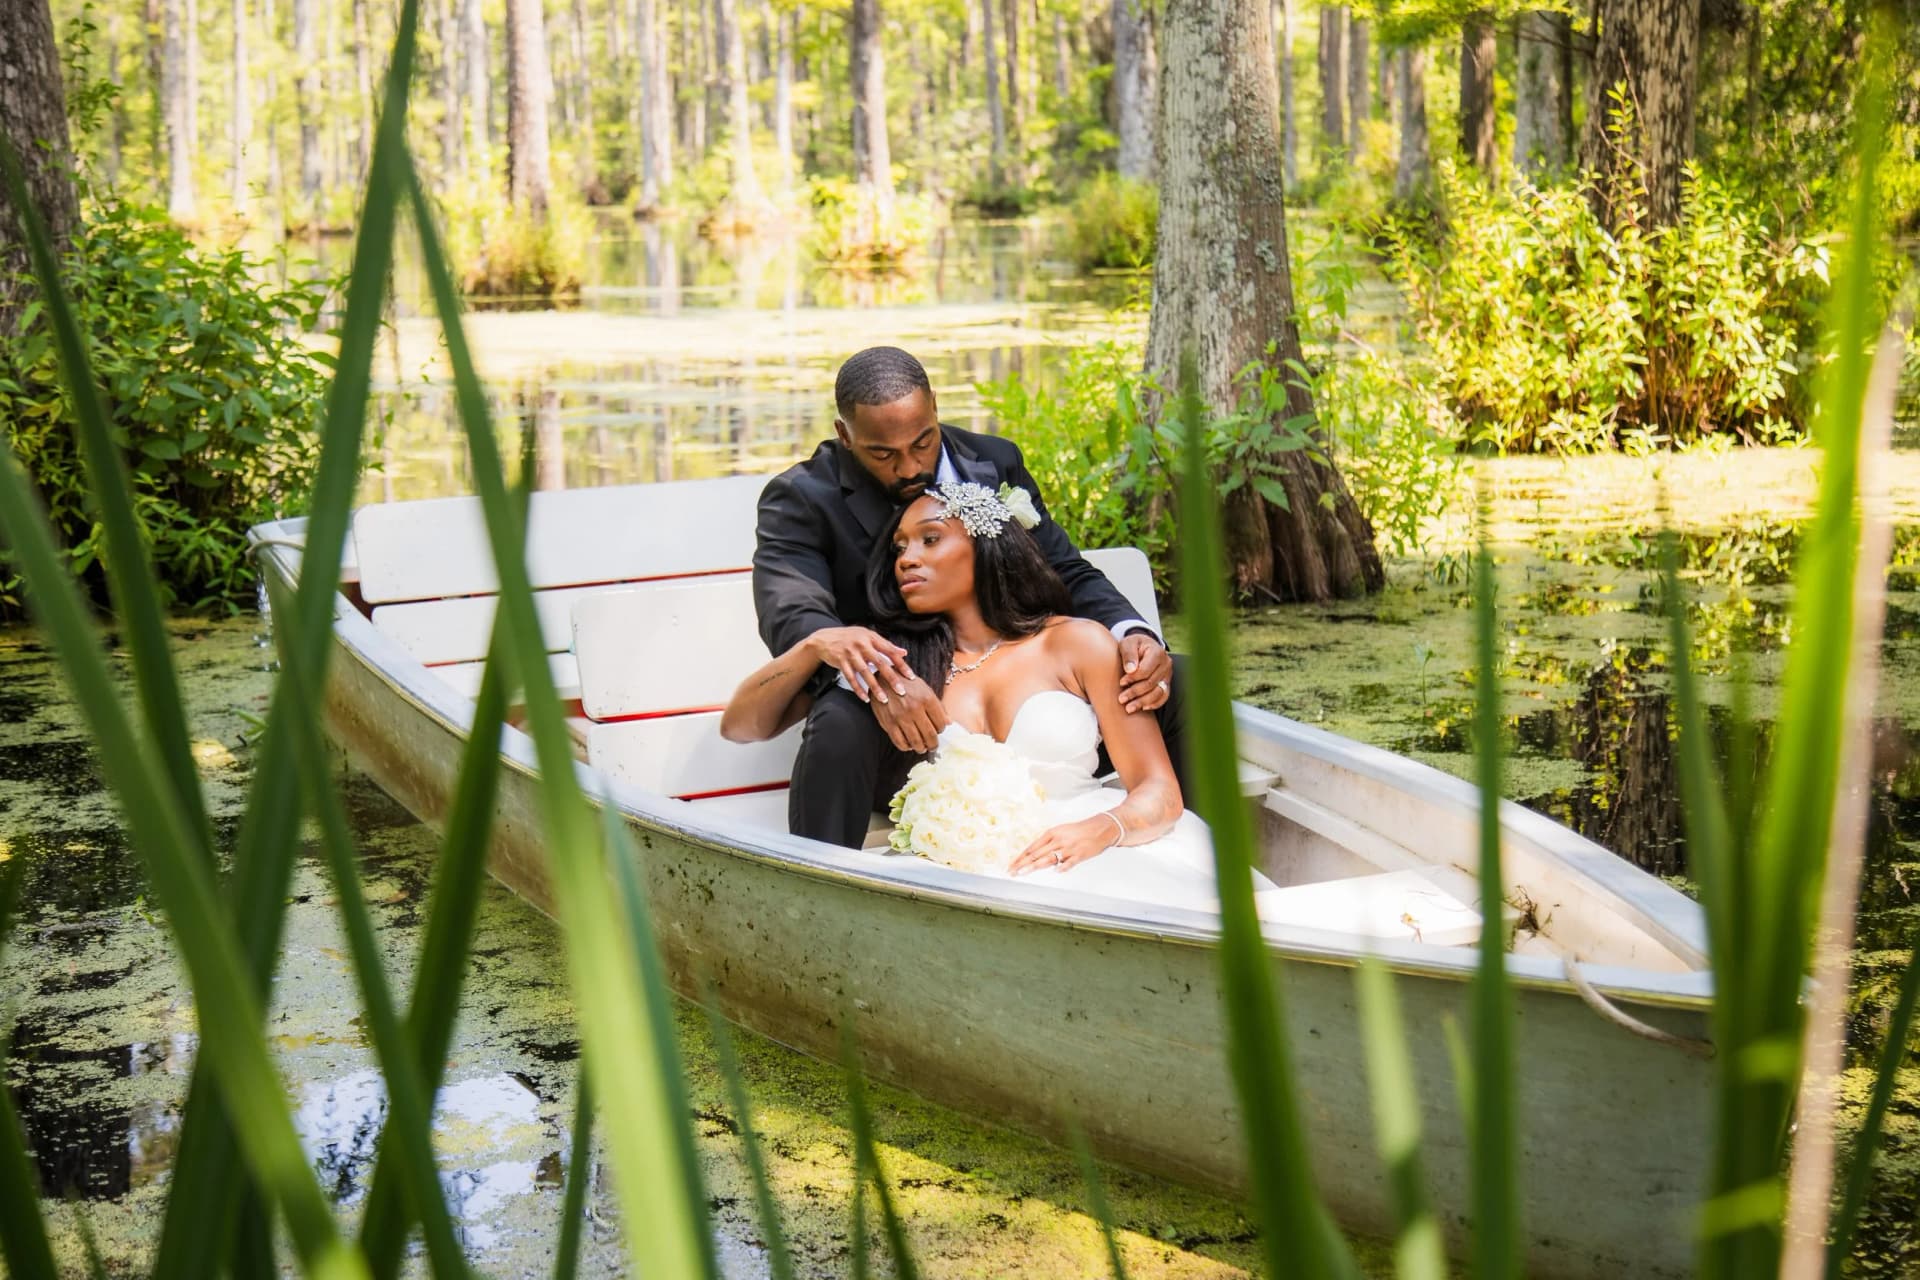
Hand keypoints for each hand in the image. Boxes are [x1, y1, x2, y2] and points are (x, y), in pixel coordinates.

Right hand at [808, 626, 909, 703]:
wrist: (824, 639)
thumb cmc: (850, 638)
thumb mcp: (867, 636)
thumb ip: (885, 644)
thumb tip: (904, 652)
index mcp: (871, 637)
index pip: (890, 651)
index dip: (901, 664)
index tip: (911, 677)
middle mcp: (861, 644)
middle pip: (880, 663)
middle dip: (891, 678)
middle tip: (901, 691)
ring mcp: (850, 653)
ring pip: (865, 673)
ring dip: (875, 688)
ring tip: (884, 700)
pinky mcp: (840, 662)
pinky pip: (851, 678)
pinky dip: (858, 689)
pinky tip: (866, 699)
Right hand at [870, 673, 949, 752]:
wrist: (882, 679)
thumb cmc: (906, 684)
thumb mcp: (925, 689)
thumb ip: (938, 706)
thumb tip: (949, 722)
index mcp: (927, 698)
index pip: (941, 723)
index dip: (941, 730)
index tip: (939, 731)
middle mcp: (915, 708)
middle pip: (930, 735)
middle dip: (933, 744)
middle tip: (933, 746)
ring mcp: (901, 717)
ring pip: (916, 742)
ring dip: (921, 748)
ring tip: (922, 748)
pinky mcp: (889, 723)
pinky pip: (900, 742)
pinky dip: (906, 747)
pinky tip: (908, 745)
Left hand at [1009, 815, 1123, 875]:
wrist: (1100, 828)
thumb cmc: (1078, 831)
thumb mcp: (1060, 832)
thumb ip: (1047, 843)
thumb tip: (1033, 855)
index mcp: (1052, 833)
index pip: (1032, 847)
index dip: (1020, 857)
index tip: (1011, 865)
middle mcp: (1058, 840)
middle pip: (1037, 854)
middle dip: (1022, 864)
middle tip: (1011, 872)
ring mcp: (1069, 848)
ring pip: (1048, 858)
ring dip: (1034, 866)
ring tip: (1022, 873)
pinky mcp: (1080, 854)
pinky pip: (1070, 862)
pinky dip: (1063, 867)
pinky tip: (1056, 871)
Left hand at [1117, 632, 1171, 713]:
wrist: (1143, 647)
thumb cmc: (1133, 645)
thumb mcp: (1128, 644)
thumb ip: (1128, 654)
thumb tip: (1130, 670)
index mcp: (1157, 652)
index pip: (1145, 670)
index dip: (1132, 678)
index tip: (1121, 682)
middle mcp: (1166, 664)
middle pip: (1151, 683)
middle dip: (1135, 693)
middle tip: (1121, 699)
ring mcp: (1168, 675)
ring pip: (1158, 692)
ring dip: (1143, 702)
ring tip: (1129, 708)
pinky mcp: (1167, 683)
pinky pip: (1164, 697)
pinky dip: (1154, 704)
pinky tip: (1142, 708)